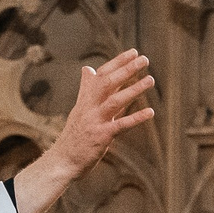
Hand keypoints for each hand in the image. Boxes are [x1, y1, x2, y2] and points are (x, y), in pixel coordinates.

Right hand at [8, 50, 156, 212]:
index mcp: (85, 100)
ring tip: (151, 80)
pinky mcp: (101, 136)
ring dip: (134, 89)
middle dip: (126, 69)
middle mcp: (89, 107)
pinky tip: (150, 112)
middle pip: (108, 83)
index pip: (101, 75)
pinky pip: (121, 125)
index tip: (133, 52)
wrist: (63, 160)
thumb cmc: (74, 136)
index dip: (117, 62)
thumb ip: (87, 89)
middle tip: (144, 58)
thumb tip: (87, 68)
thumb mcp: (79, 109)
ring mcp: (95, 121)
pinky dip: (136, 118)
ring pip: (115, 101)